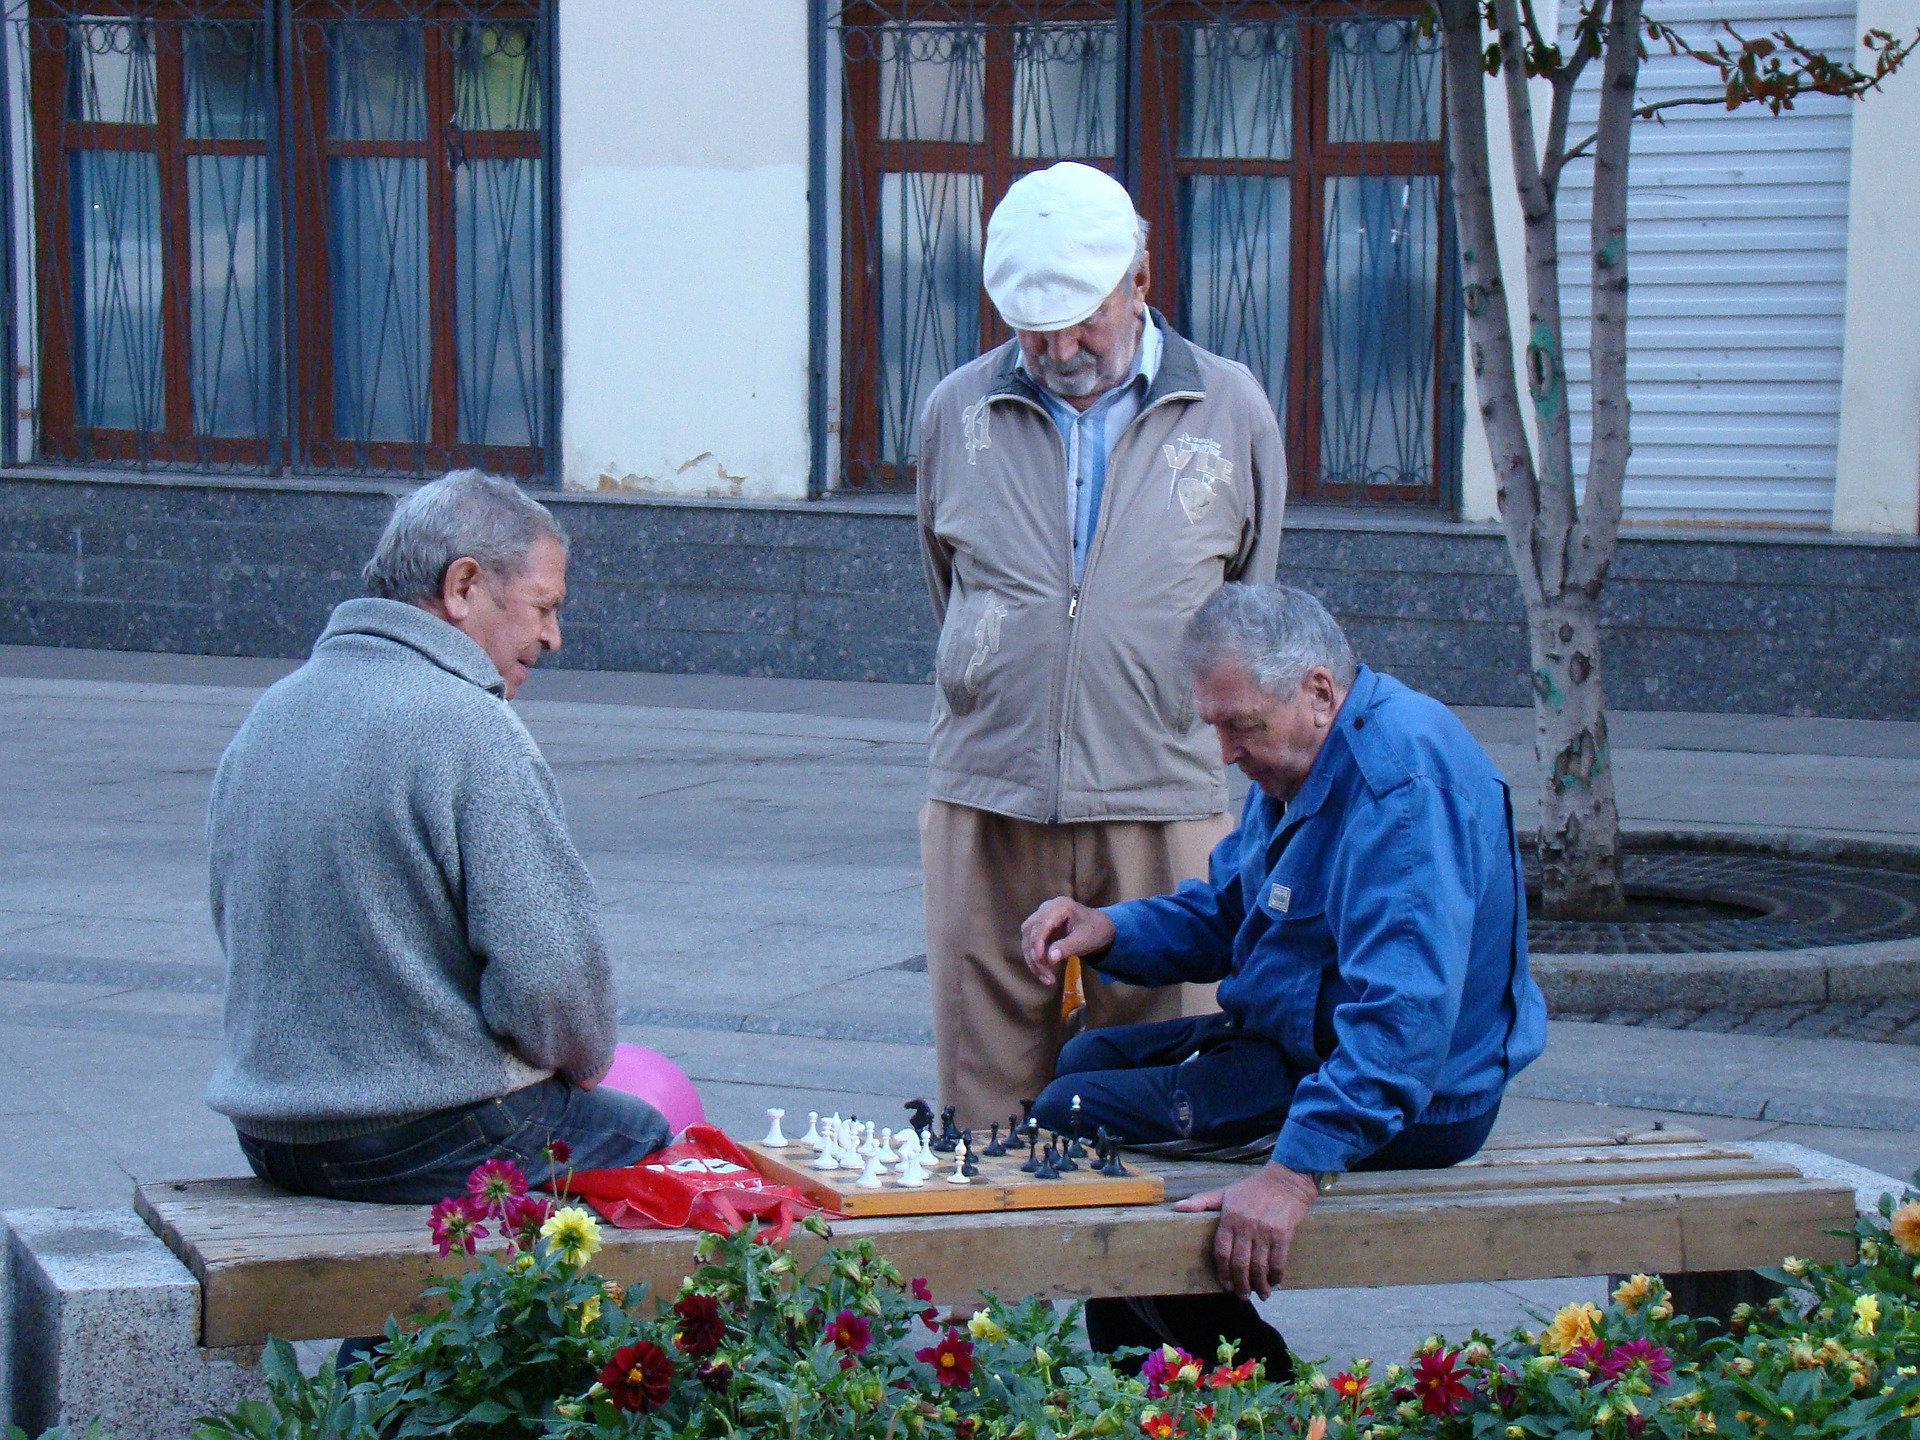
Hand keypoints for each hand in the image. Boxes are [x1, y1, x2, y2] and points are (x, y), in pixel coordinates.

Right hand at [1018, 897, 1114, 983]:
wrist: (1100, 927)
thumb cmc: (1095, 931)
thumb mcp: (1085, 939)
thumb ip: (1067, 947)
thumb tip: (1049, 959)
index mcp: (1060, 906)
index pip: (1041, 925)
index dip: (1037, 944)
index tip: (1043, 963)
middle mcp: (1047, 908)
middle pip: (1030, 932)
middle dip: (1035, 956)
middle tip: (1046, 977)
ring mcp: (1041, 916)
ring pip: (1027, 939)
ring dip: (1032, 959)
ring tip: (1046, 977)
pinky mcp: (1040, 927)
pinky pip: (1031, 943)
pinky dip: (1035, 958)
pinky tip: (1044, 971)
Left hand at [1172, 1162, 1317, 1298]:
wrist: (1285, 1181)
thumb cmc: (1252, 1188)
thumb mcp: (1224, 1192)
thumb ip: (1201, 1202)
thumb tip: (1176, 1208)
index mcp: (1229, 1218)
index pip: (1221, 1251)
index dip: (1222, 1272)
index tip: (1225, 1285)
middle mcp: (1246, 1226)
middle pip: (1240, 1264)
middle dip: (1240, 1285)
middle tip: (1242, 1296)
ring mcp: (1265, 1231)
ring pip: (1259, 1266)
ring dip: (1259, 1285)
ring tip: (1260, 1295)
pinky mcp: (1283, 1234)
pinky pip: (1278, 1261)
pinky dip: (1276, 1275)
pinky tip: (1274, 1282)